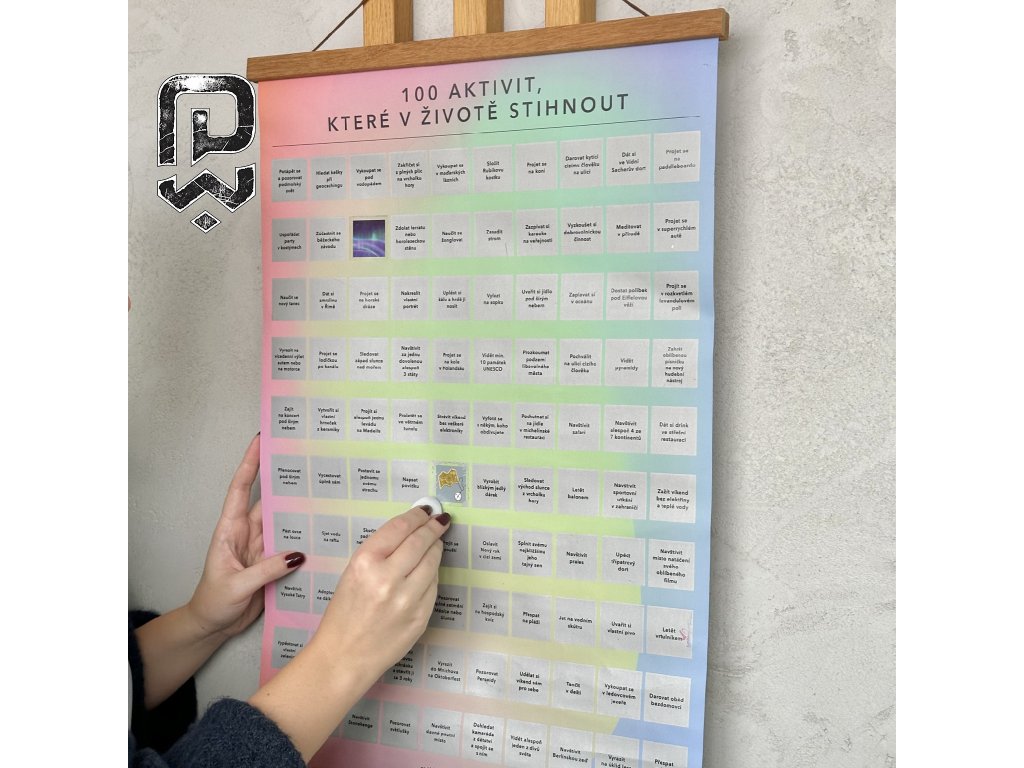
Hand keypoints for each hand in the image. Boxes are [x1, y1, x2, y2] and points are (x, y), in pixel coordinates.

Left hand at [187, 433, 303, 639]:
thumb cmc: (213, 603)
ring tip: (324, 495)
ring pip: (284, 523)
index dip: (249, 463)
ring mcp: (261, 547)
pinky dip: (305, 540)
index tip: (260, 440)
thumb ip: (266, 569)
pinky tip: (322, 535)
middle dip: (285, 481)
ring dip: (300, 512)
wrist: (213, 626)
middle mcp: (247, 533)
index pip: (239, 489)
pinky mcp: (273, 563)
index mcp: (230, 530)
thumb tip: (297, 554)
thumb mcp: (237, 585)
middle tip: (307, 461)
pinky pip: (292, 547)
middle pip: (268, 501)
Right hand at [311, 505, 449, 679]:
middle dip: (433, 527)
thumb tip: (410, 530)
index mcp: (365, 563)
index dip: (417, 515)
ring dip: (436, 549)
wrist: (345, 657)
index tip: (426, 510)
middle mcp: (388, 579)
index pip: (400, 528)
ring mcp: (408, 600)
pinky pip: (434, 586)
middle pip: (421, 541)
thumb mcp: (352, 573)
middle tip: (440, 520)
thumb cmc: (344, 614)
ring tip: (434, 543)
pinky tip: (426, 572)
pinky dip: (432, 575)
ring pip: (433, 562)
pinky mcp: (421, 616)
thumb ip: (381, 551)